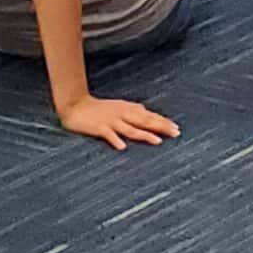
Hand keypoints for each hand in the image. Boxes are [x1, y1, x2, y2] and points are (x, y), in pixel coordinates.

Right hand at [58, 94, 178, 150]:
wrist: (76, 105)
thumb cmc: (99, 108)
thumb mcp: (118, 106)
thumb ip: (132, 110)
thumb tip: (147, 111)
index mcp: (128, 109)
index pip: (150, 116)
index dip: (163, 122)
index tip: (177, 128)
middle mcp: (122, 114)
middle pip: (145, 121)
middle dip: (161, 127)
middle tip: (175, 133)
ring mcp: (111, 121)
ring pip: (130, 128)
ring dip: (144, 135)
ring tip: (157, 141)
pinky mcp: (99, 127)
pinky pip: (109, 134)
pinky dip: (116, 140)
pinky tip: (123, 147)